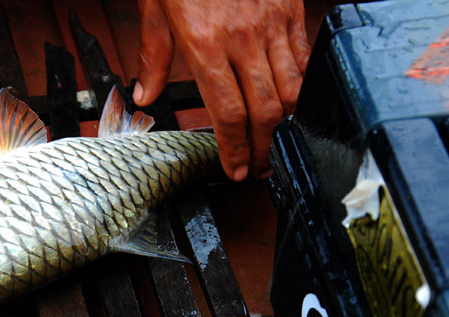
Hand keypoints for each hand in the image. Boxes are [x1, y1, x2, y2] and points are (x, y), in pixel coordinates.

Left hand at [134, 0, 309, 179]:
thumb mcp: (155, 8)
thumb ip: (153, 56)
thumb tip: (147, 95)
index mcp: (205, 42)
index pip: (228, 112)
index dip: (236, 148)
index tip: (236, 168)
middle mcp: (242, 38)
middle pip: (265, 110)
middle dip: (264, 147)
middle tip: (261, 167)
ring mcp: (271, 23)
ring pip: (292, 88)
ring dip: (286, 124)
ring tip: (278, 144)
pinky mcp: (290, 8)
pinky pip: (302, 57)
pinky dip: (301, 85)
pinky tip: (292, 104)